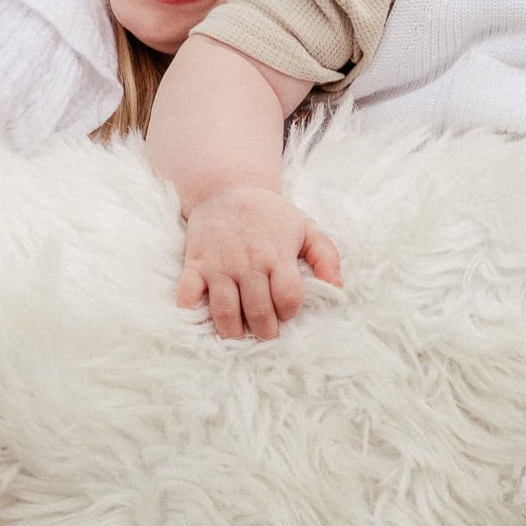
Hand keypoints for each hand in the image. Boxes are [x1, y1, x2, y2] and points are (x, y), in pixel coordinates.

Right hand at [177, 186, 341, 339]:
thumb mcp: (306, 227)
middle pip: (258, 310)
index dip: (289, 311)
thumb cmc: (270, 215)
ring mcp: (219, 265)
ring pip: (224, 310)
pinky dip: (190, 311)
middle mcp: (248, 263)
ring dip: (233, 331)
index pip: (287, 296)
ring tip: (240, 335)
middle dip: (265, 330)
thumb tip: (337, 288)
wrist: (227, 190)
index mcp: (277, 255)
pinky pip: (187, 294)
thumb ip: (327, 256)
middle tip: (266, 334)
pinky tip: (201, 319)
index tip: (287, 313)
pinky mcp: (195, 264)